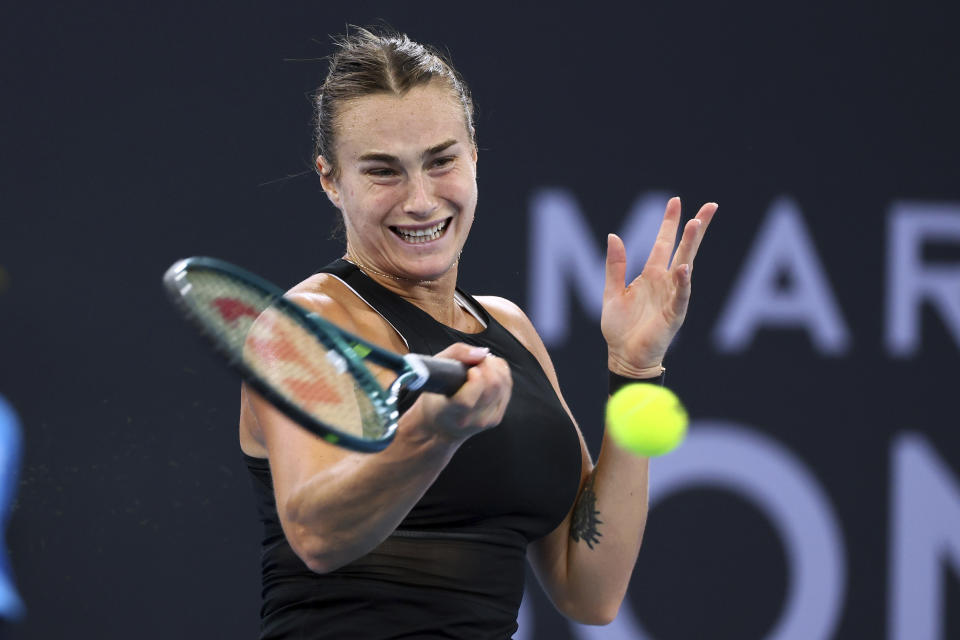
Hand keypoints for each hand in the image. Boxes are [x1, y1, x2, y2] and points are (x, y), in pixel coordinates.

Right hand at [412, 343, 512, 442]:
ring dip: (496, 367)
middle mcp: (470, 420)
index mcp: (450, 411)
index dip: (475, 379)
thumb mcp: (435, 368)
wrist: (441, 427)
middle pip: (493, 385)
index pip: (467, 400)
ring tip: (482, 364)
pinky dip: (502, 374)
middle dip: (488, 365)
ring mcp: (486, 421)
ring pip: (504, 384)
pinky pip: (507, 388)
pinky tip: (489, 372)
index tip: (471, 369)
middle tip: (477, 361)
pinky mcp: (496, 418)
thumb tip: (482, 353)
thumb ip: (456, 354)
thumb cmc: (436, 395)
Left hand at [601, 197, 716, 374]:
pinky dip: (683, 283)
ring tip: (696, 224)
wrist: (623, 356)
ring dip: (691, 246)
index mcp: (651, 275)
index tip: (676, 201)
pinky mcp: (674, 315)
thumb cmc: (620, 328)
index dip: (670, 223)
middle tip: (710, 206)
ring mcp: (673, 297)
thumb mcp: (612, 292)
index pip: (664, 243)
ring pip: (686, 266)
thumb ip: (615, 265)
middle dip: (696, 228)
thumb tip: (613, 235)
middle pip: (684, 249)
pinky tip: (685, 269)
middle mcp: (665, 282)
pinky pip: (680, 296)